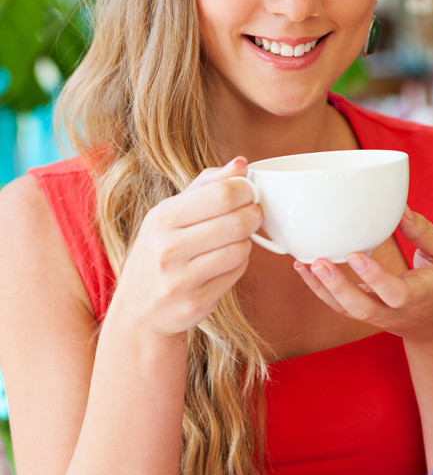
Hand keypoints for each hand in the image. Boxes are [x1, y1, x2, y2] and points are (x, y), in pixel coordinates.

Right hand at [112, 157, 261, 336]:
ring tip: (235, 239)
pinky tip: (226, 262)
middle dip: (254, 215)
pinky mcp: (196, 303)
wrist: (137, 311)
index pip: (222, 194)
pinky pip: (236, 274)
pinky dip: (239, 265)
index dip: (246, 190)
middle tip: (253, 214)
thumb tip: (241, 164)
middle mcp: (168, 248)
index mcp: (162, 218)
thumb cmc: (158, 254)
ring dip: (246, 242)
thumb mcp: (169, 215)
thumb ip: (205, 186)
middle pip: (237, 221)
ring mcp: (181, 279)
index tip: (249, 192)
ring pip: (240, 249)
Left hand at [293, 207, 432, 343]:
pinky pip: (340, 306)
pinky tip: (304, 269)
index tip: (356, 255)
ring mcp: (378, 316)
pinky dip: (320, 290)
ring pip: (346, 310)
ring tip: (303, 264)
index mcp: (420, 296)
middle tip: (318, 262)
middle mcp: (395, 312)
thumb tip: (399, 208)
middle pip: (362, 308)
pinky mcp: (366, 313)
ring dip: (322, 289)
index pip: (395, 293)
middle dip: (338, 287)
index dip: (375, 277)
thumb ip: (424, 233)